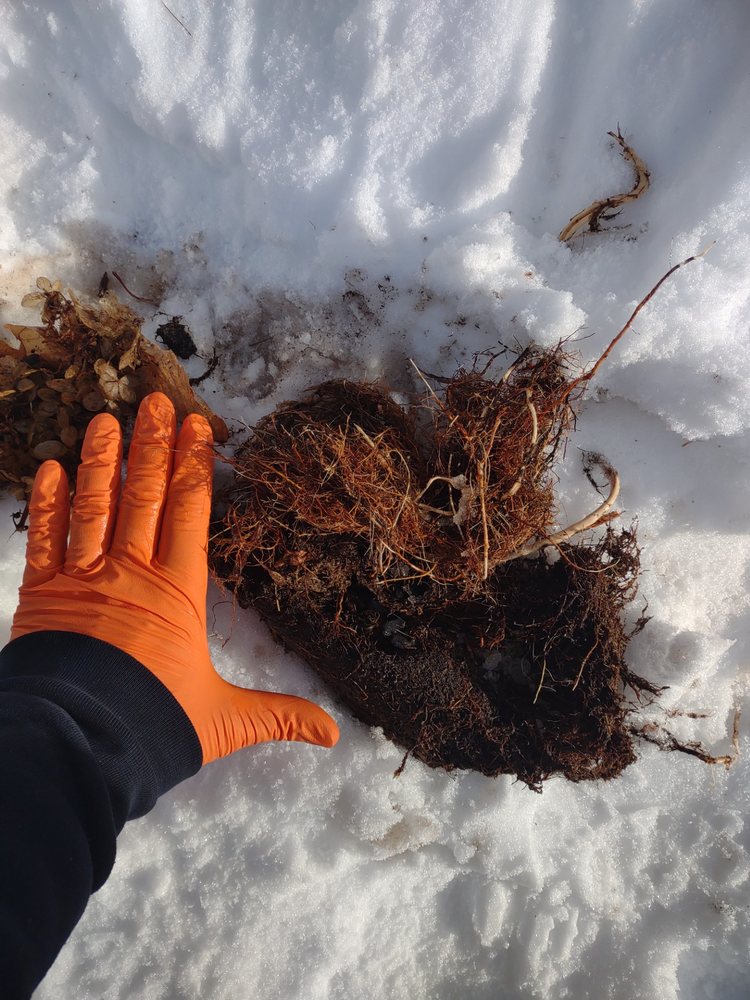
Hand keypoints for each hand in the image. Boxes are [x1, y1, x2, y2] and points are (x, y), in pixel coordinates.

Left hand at [11, 392, 338, 762]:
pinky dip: (47, 504)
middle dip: (153, 446)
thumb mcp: (224, 721)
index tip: (196, 427)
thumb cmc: (153, 726)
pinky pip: (45, 539)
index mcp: (178, 591)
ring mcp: (83, 578)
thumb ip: (277, 715)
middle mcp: (131, 572)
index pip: (189, 512)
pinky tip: (51, 469)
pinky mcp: (42, 595)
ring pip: (95, 506)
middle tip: (156, 401)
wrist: (79, 747)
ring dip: (102, 460)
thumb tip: (335, 734)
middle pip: (145, 495)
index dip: (194, 466)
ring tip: (106, 418)